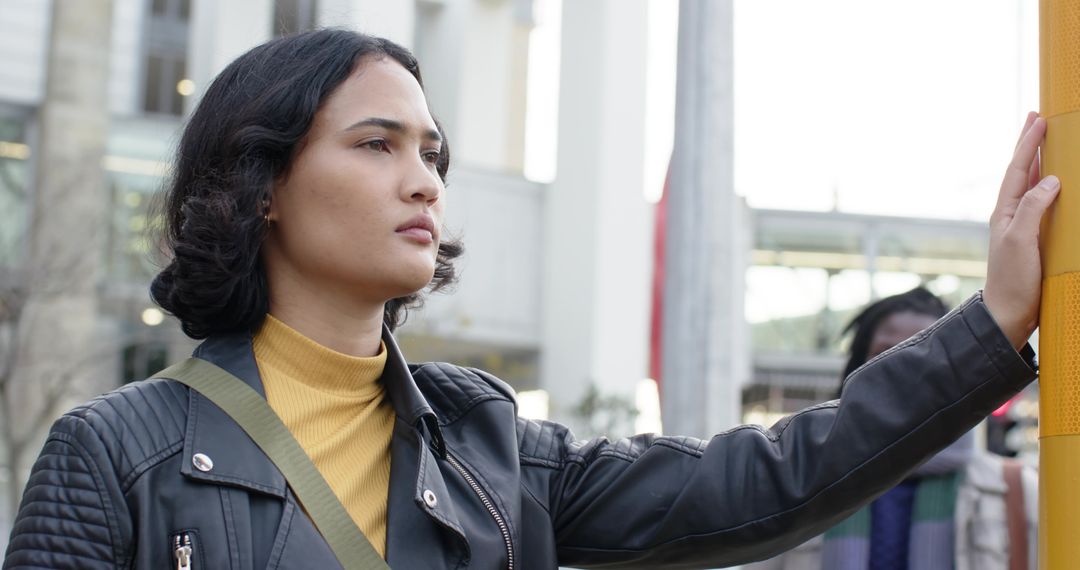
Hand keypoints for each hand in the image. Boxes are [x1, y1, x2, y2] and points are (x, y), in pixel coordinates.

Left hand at [984, 111, 1060, 349]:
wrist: (1011, 314)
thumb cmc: (1012, 279)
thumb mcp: (1021, 241)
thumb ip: (1034, 208)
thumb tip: (1051, 178)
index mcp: (1006, 211)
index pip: (1018, 170)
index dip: (1028, 143)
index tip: (1039, 118)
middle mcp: (1013, 214)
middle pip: (1024, 172)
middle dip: (1031, 144)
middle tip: (1039, 117)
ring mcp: (1025, 226)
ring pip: (1035, 185)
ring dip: (1042, 161)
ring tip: (1049, 139)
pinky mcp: (1038, 239)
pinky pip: (1047, 205)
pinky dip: (1053, 187)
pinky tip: (1061, 181)